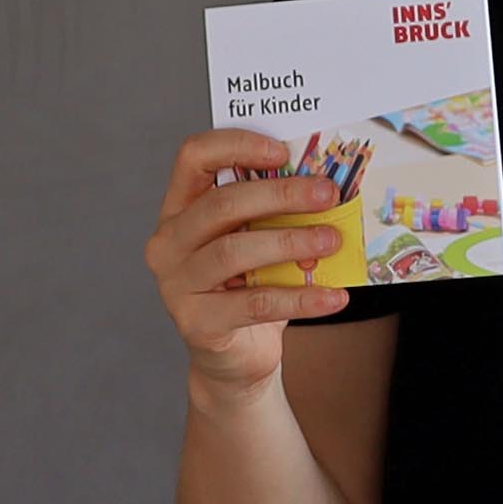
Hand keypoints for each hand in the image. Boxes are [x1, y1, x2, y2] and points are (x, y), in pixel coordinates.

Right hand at [147, 126, 352, 391]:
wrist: (237, 358)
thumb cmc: (250, 286)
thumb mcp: (259, 240)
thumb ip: (275, 212)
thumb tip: (326, 183)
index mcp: (180, 208)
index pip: (194, 157)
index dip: (236, 145)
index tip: (282, 151)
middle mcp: (169, 242)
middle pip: (221, 203)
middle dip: (280, 194)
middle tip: (327, 195)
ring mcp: (176, 283)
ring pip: (234, 251)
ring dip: (290, 241)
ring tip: (332, 240)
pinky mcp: (197, 323)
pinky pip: (254, 303)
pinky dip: (300, 298)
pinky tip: (334, 296)